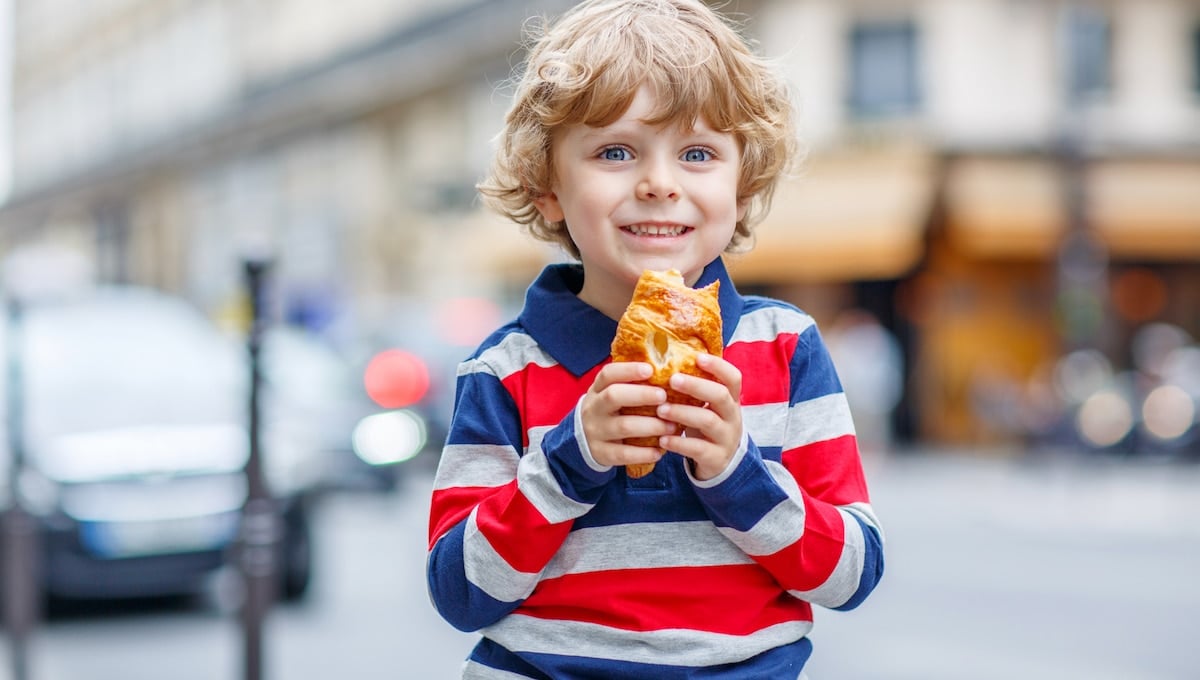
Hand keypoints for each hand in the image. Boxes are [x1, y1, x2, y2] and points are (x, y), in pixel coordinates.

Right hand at [579, 361, 675, 469]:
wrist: (581, 440)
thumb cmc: (608, 411)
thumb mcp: (611, 394)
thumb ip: (631, 384)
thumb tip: (667, 371)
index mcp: (597, 389)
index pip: (608, 374)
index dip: (628, 370)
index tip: (650, 369)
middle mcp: (594, 408)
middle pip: (613, 396)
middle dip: (642, 395)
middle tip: (664, 397)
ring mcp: (595, 431)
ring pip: (623, 426)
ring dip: (651, 426)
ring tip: (671, 426)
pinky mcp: (601, 453)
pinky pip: (623, 454)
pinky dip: (643, 453)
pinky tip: (659, 451)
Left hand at [656, 354, 742, 480]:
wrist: (720, 462)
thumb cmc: (707, 425)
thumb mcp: (708, 406)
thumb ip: (695, 388)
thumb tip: (665, 360)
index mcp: (731, 399)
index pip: (733, 378)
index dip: (718, 366)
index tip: (697, 357)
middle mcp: (732, 416)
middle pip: (720, 395)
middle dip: (696, 386)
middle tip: (672, 380)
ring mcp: (726, 438)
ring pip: (708, 421)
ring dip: (682, 413)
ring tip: (660, 410)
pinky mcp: (716, 458)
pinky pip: (698, 449)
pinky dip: (678, 443)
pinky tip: (662, 439)